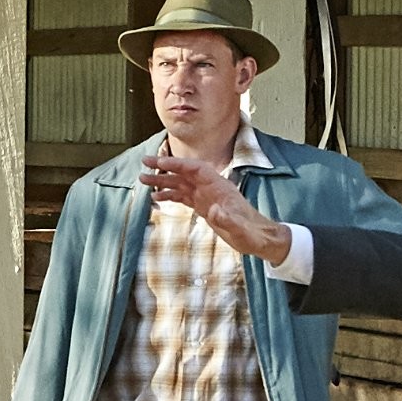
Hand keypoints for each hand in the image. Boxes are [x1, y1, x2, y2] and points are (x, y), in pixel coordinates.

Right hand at [135, 150, 292, 264]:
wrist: (258, 238)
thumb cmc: (251, 233)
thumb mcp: (241, 230)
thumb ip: (228, 220)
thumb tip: (214, 211)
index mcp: (219, 187)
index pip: (196, 168)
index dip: (178, 164)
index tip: (160, 162)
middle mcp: (211, 188)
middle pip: (184, 172)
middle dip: (164, 167)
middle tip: (144, 162)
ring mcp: (206, 196)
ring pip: (181, 183)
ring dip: (162, 181)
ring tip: (143, 180)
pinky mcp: (204, 206)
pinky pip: (183, 196)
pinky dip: (169, 195)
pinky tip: (156, 197)